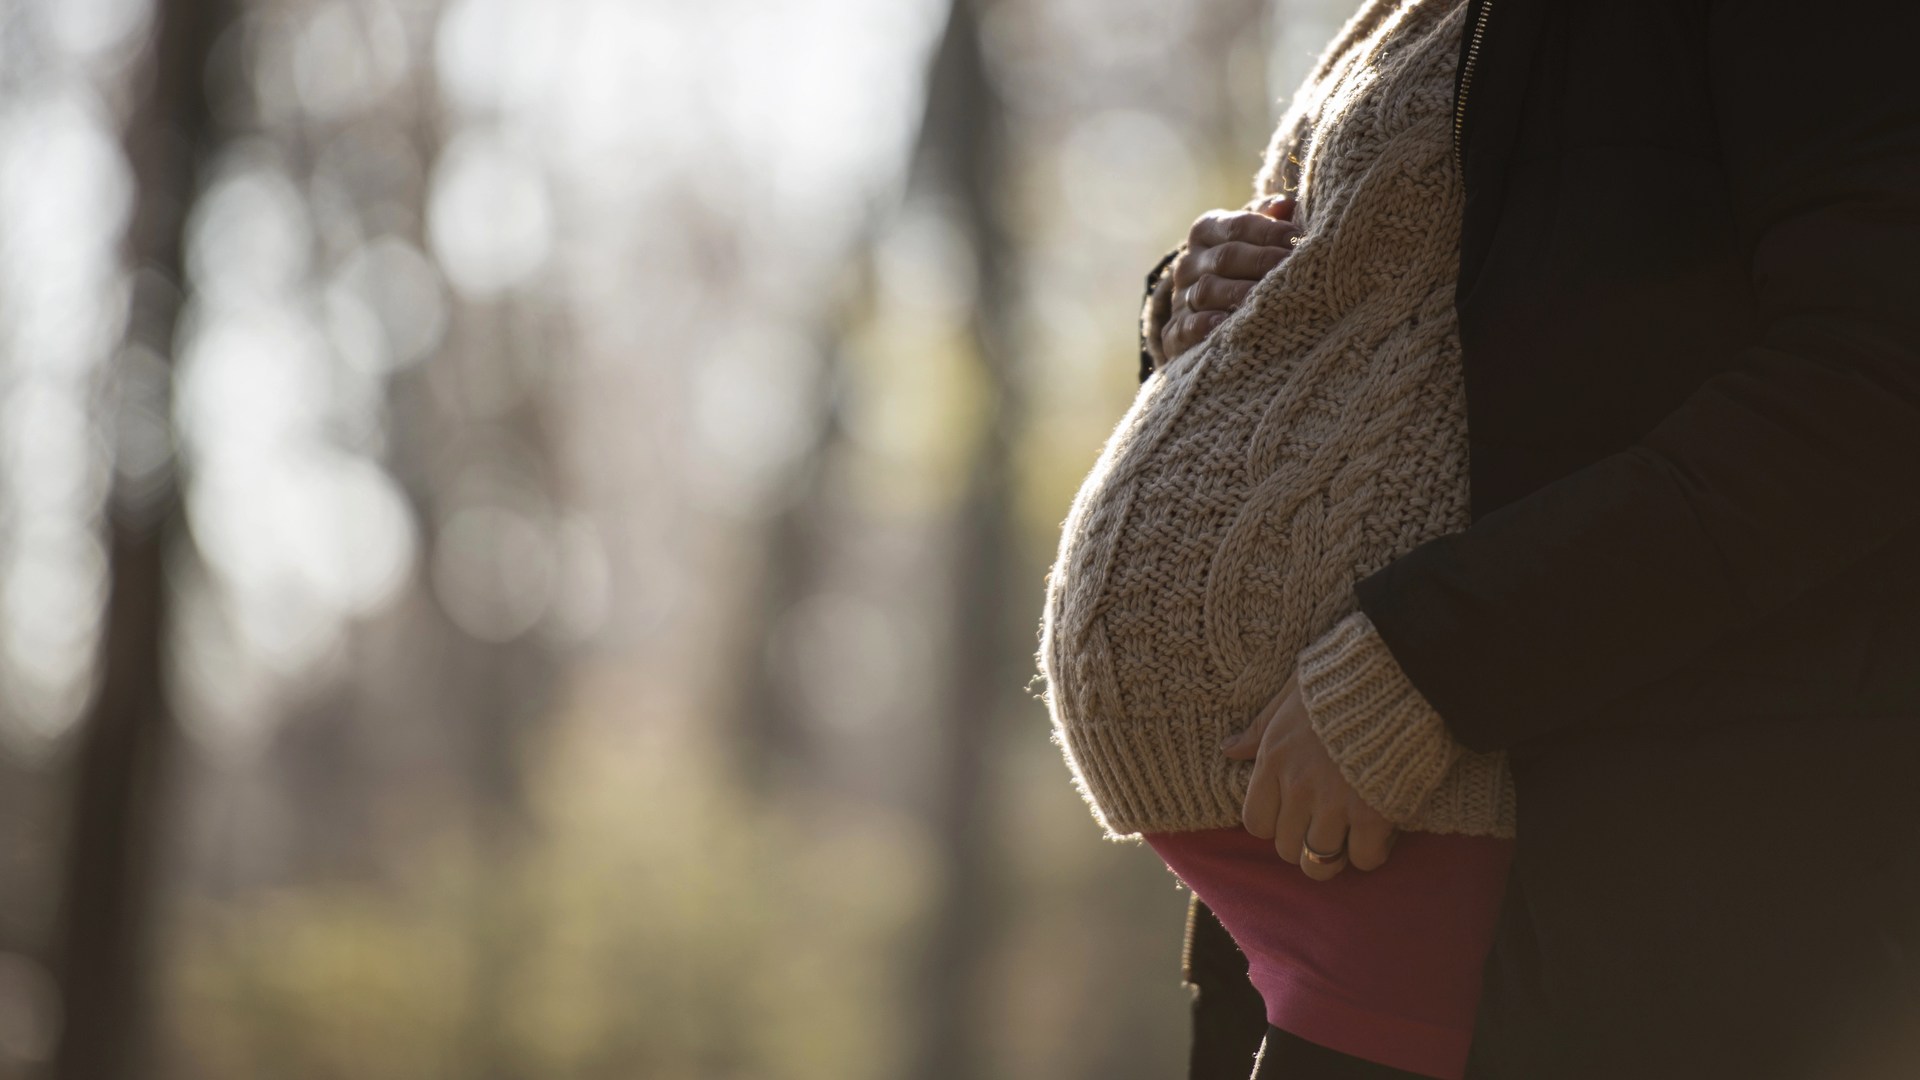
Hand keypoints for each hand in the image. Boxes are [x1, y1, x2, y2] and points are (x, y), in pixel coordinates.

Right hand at [1158, 196, 1301, 365]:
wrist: (1206, 309)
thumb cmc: (1243, 263)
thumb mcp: (1252, 236)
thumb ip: (1269, 219)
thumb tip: (1285, 204)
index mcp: (1206, 231)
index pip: (1237, 226)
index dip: (1269, 231)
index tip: (1297, 239)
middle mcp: (1189, 261)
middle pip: (1225, 258)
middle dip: (1262, 262)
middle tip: (1292, 269)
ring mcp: (1181, 296)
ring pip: (1208, 291)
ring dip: (1241, 294)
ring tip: (1271, 299)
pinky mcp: (1176, 330)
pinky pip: (1188, 326)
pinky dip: (1206, 325)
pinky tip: (1227, 324)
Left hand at [1220, 667, 1397, 880]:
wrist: (1397, 677)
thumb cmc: (1340, 681)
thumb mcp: (1289, 696)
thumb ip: (1259, 728)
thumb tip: (1229, 749)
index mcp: (1274, 760)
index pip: (1255, 821)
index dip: (1274, 824)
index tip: (1293, 812)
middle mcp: (1298, 788)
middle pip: (1285, 848)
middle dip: (1302, 843)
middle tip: (1323, 826)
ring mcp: (1334, 804)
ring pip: (1318, 862)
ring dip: (1333, 856)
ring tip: (1347, 838)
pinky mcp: (1373, 814)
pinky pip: (1362, 858)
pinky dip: (1369, 853)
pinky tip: (1377, 833)